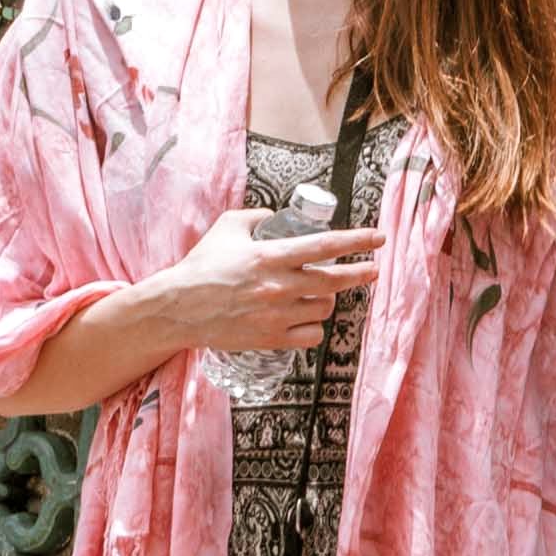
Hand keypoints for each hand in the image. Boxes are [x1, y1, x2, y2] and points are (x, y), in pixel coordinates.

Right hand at [172, 202, 386, 354]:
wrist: (178, 308)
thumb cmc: (201, 265)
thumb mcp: (228, 226)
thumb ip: (257, 216)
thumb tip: (276, 216)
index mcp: (270, 255)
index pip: (325, 246)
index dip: (357, 241)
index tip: (378, 238)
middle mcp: (278, 286)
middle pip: (334, 281)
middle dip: (360, 273)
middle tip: (373, 268)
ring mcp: (275, 316)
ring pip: (324, 308)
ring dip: (329, 299)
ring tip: (322, 293)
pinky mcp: (270, 339)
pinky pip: (310, 335)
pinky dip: (315, 326)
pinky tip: (308, 318)